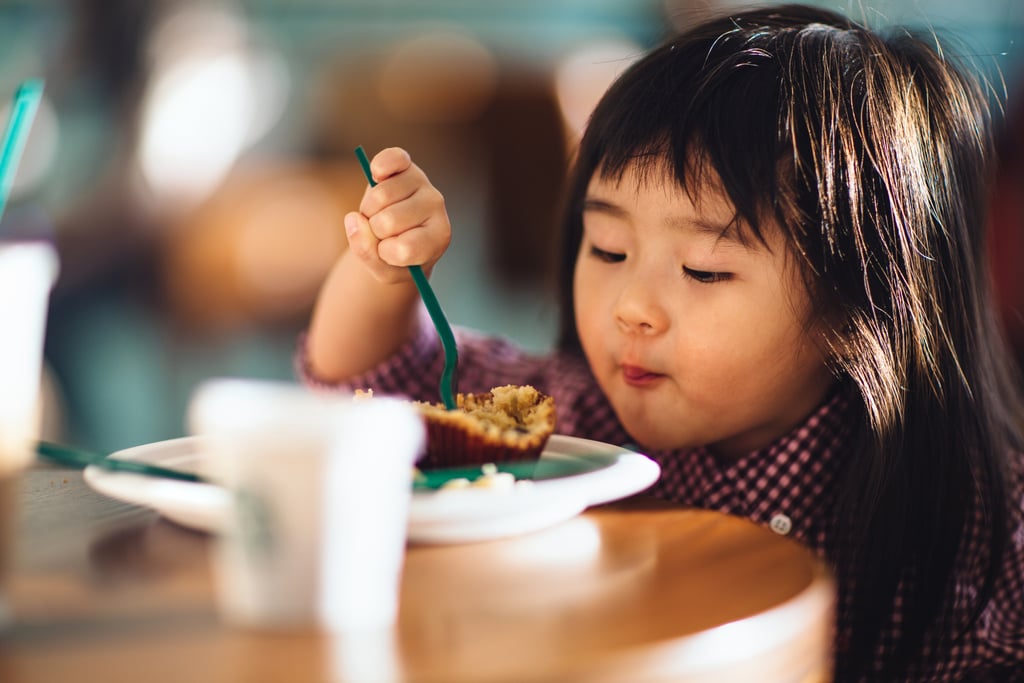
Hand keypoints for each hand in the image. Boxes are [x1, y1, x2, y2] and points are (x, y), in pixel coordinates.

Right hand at [344, 147, 450, 283]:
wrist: (396, 230)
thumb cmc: (394, 256)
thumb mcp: (382, 270)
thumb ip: (367, 253)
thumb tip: (353, 219)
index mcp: (439, 236)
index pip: (404, 249)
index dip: (386, 254)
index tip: (390, 254)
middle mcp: (435, 206)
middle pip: (387, 222)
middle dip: (374, 231)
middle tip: (381, 232)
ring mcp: (422, 182)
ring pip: (379, 197)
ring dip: (368, 210)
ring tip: (378, 214)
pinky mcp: (406, 164)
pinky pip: (391, 159)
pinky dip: (380, 167)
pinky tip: (378, 176)